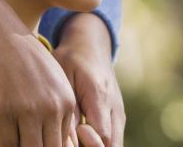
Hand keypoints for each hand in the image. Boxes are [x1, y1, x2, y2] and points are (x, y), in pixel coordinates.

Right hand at [0, 0, 75, 146]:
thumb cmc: (24, 56)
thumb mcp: (53, 78)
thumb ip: (60, 106)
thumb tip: (62, 137)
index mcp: (67, 102)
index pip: (65, 143)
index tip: (40, 143)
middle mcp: (52, 108)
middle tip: (28, 145)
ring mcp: (27, 111)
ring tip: (17, 144)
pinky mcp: (3, 112)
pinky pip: (7, 145)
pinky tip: (2, 140)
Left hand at [53, 12, 125, 146]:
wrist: (91, 46)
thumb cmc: (71, 59)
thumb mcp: (64, 76)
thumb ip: (67, 109)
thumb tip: (66, 138)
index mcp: (100, 96)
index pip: (102, 134)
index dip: (89, 141)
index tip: (76, 130)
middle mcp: (114, 108)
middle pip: (111, 145)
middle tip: (72, 139)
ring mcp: (118, 114)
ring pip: (114, 145)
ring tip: (75, 139)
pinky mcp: (117, 118)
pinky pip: (112, 140)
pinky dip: (99, 144)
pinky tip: (81, 139)